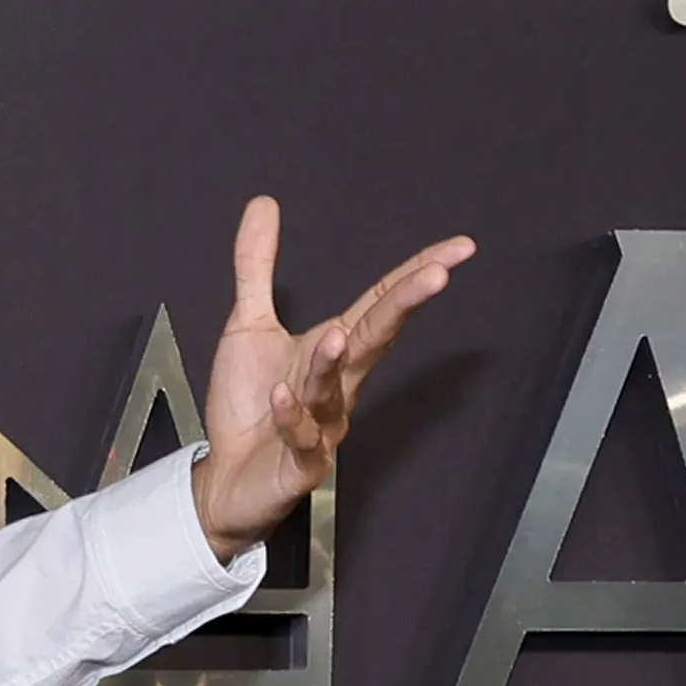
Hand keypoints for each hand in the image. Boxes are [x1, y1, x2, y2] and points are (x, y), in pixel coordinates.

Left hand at [190, 199, 473, 552]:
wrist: (227, 480)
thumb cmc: (248, 408)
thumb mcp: (248, 326)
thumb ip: (257, 267)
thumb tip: (262, 204)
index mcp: (335, 350)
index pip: (381, 304)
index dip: (415, 274)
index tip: (457, 248)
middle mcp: (339, 386)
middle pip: (376, 338)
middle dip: (405, 305)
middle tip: (435, 274)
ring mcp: (324, 428)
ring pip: (333, 390)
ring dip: (332, 363)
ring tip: (334, 335)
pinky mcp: (301, 465)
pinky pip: (303, 438)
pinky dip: (293, 416)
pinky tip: (282, 395)